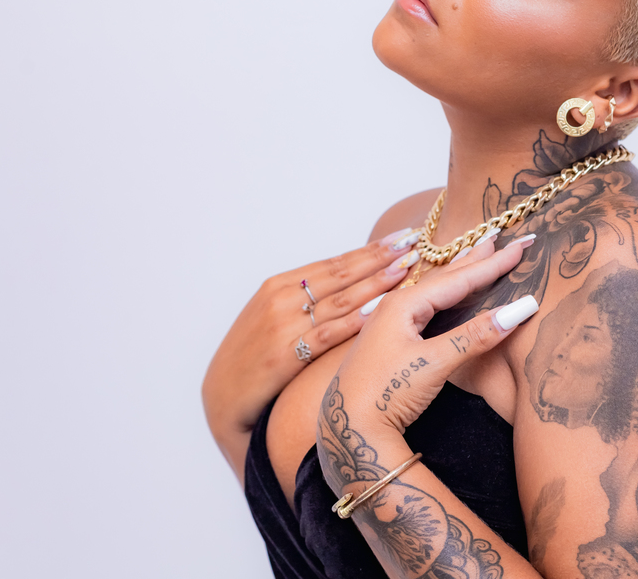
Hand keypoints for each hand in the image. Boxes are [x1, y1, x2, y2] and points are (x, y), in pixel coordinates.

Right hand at [203, 228, 421, 474]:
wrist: (222, 397)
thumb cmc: (252, 357)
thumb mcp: (272, 318)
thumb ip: (304, 301)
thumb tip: (347, 285)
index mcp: (278, 285)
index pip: (334, 263)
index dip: (369, 250)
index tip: (401, 239)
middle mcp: (281, 299)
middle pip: (342, 275)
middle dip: (381, 258)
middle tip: (415, 245)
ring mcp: (283, 325)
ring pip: (341, 300)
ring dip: (376, 283)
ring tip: (407, 271)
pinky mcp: (285, 354)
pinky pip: (328, 334)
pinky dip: (355, 321)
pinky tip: (380, 311)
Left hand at [322, 234, 540, 443]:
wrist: (346, 430)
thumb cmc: (383, 394)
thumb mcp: (433, 364)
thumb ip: (474, 336)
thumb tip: (518, 310)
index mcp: (403, 305)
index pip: (458, 278)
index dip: (492, 264)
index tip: (520, 246)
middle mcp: (394, 307)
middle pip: (445, 277)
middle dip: (476, 259)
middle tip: (502, 238)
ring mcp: (391, 323)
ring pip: (434, 291)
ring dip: (461, 274)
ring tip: (480, 255)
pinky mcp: (391, 341)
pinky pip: (427, 307)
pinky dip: (447, 296)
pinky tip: (449, 294)